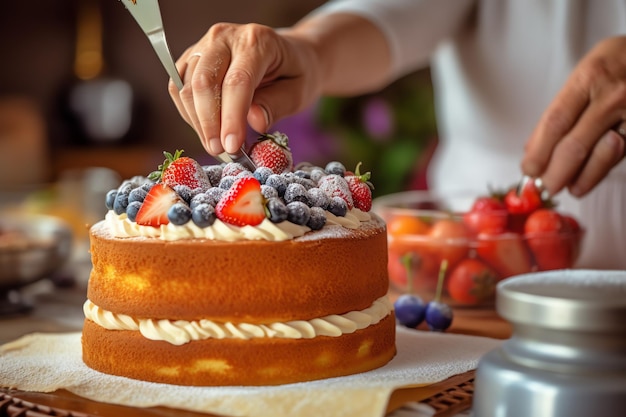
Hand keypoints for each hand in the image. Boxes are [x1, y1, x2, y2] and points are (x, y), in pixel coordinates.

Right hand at [169, 23, 320, 155]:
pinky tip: (208, 128)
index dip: (232, 118)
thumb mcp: (299, 91)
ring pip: (186, 87)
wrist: (289, 54)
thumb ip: (277, 105)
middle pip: (204, 83)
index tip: (232, 147)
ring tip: (216, 145)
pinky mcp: (191, 57)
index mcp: (256, 41)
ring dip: (197, 122)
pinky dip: (189, 114)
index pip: (237, 82)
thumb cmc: (295, 73)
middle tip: (221, 151)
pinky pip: (178, 89)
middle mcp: (224, 37)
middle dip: (209, 123)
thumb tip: (254, 122)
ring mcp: (204, 45)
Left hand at [522, 36, 625, 196]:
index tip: (528, 170)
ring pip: (602, 156)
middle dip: (554, 173)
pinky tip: (586, 181)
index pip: (555, 123)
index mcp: (589, 78)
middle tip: (542, 187)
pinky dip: (599, 172)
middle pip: (574, 145)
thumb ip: (562, 110)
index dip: (538, 152)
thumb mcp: (586, 74)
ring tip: (565, 188)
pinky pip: (621, 156)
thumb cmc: (618, 63)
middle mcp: (613, 95)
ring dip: (579, 178)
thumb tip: (533, 149)